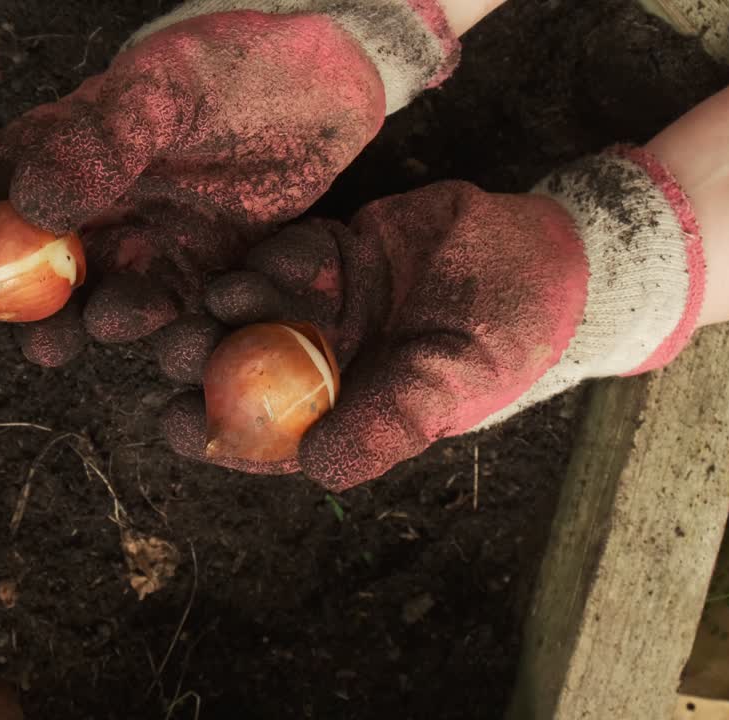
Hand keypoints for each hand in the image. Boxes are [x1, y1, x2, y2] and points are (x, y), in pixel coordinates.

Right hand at [0, 3, 459, 365]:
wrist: (331, 81)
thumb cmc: (237, 65)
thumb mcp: (165, 89)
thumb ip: (100, 142)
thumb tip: (29, 203)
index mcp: (66, 148)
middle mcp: (96, 205)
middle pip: (34, 264)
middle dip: (11, 305)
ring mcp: (147, 243)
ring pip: (98, 297)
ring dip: (83, 324)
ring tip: (79, 336)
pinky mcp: (201, 274)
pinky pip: (174, 314)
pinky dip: (165, 331)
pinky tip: (168, 337)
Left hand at [161, 147, 705, 488]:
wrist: (552, 256)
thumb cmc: (511, 338)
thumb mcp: (454, 384)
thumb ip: (389, 422)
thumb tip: (320, 469)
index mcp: (343, 410)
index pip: (265, 433)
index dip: (216, 431)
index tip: (176, 423)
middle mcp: (321, 361)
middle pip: (242, 365)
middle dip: (205, 359)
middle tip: (177, 346)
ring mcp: (324, 304)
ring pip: (256, 305)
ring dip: (232, 303)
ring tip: (219, 299)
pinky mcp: (334, 250)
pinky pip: (292, 252)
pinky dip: (278, 256)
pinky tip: (273, 258)